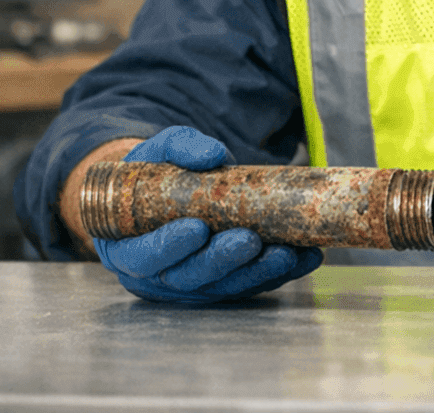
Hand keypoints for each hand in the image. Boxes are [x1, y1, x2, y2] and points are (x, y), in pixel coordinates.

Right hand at [92, 126, 323, 303]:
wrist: (174, 187)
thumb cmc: (159, 171)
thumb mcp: (160, 151)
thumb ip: (180, 148)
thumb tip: (213, 154)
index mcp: (127, 246)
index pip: (143, 256)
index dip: (168, 247)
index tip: (196, 228)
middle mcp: (158, 274)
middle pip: (188, 278)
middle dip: (222, 261)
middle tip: (249, 240)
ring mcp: (192, 284)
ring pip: (224, 287)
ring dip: (257, 272)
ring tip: (286, 253)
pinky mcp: (225, 284)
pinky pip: (252, 283)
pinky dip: (280, 273)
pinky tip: (306, 258)